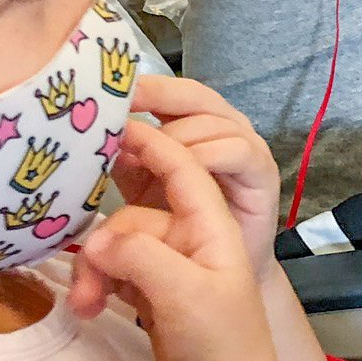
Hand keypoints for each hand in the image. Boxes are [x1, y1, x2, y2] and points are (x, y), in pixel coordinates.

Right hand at [69, 124, 281, 360]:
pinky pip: (112, 269)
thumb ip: (143, 257)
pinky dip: (97, 285)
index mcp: (212, 226)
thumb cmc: (221, 344)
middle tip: (89, 283)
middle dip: (105, 243)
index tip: (112, 120)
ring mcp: (168, 263)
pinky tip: (91, 309)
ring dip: (96, 271)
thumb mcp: (187, 296)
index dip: (152, 141)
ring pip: (115, 245)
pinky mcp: (149, 289)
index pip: (183, 168)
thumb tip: (95, 241)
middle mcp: (190, 236)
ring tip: (88, 305)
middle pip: (133, 215)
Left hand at [127, 74, 280, 280]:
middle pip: (195, 95)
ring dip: (177, 135)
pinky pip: (238, 149)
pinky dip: (209, 154)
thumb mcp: (141, 187)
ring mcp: (247, 145)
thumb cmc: (179, 226)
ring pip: (213, 121)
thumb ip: (126, 160)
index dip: (144, 86)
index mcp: (193, 124)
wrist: (213, 273)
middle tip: (126, 106)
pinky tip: (184, 168)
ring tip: (146, 155)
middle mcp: (223, 127)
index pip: (171, 91)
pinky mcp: (262, 169)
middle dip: (159, 96)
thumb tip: (99, 136)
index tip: (108, 88)